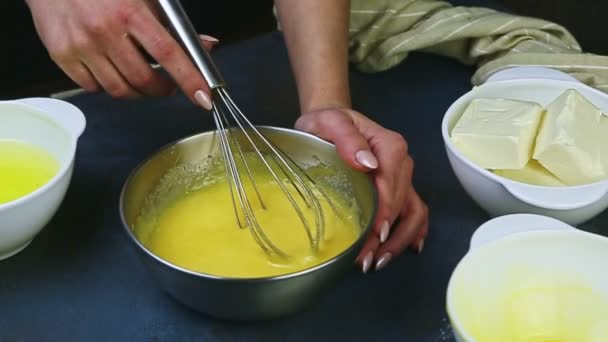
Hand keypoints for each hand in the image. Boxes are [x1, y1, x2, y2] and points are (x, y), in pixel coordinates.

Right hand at [26, 0, 215, 107]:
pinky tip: (110, 71)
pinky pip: (93, 88)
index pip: (168, 53)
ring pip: (119, 90)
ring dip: (137, 92)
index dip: (188, 79)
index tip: (203, 97)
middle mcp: (105, 30)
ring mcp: (81, 45)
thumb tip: (207, 46)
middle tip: (167, 85)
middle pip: (144, 80)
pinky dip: (107, 86)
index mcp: (130, 12)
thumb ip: (174, 24)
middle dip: (162, 89)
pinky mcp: (62, 56)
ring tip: (140, 79)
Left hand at [295, 108, 428, 272]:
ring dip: (401, 240)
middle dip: (388, 236)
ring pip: (413, 212)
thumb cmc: (327, 123)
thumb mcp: (329, 123)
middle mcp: (402, 163)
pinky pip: (415, 211)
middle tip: (367, 260)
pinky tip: (408, 249)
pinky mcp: (399, 188)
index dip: (385, 213)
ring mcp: (403, 177)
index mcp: (389, 146)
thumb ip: (347, 138)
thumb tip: (367, 163)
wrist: (330, 122)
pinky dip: (414, 232)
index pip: (391, 185)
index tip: (374, 236)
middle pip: (402, 204)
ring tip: (380, 261)